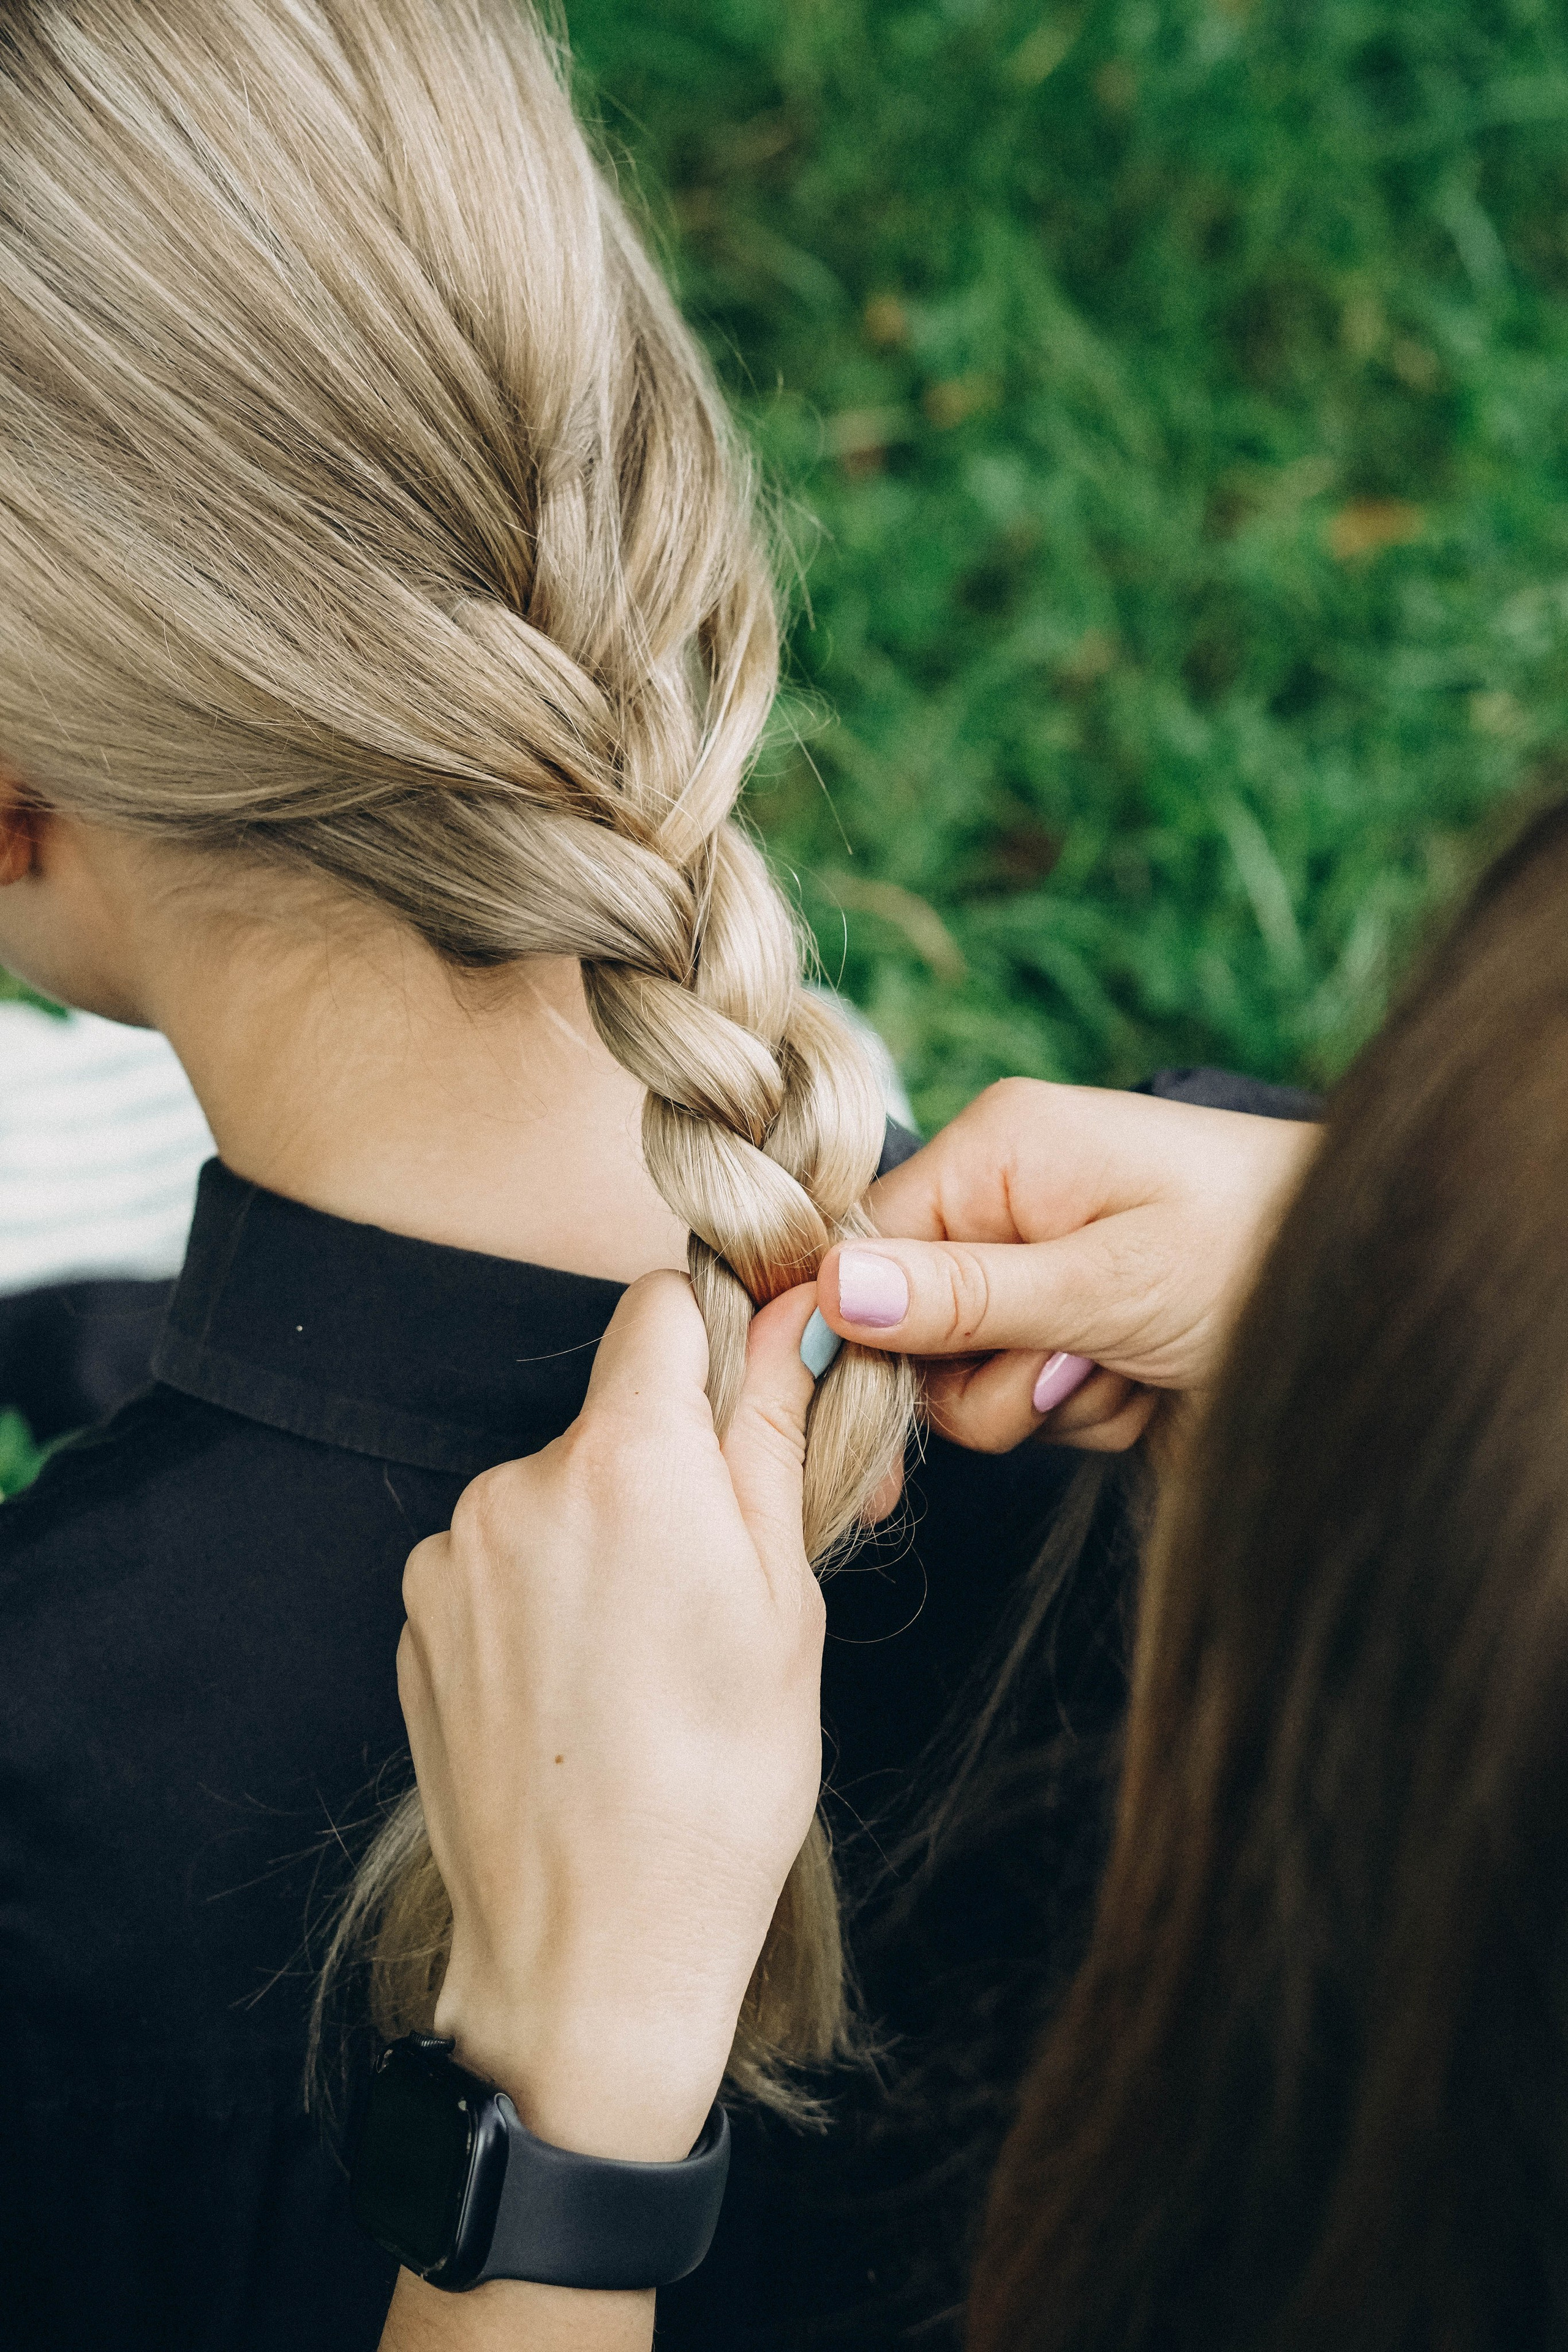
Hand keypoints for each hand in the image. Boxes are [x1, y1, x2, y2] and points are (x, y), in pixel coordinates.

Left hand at [395, 1271, 825, 2168]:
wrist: (595, 1948)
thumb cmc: (722, 1783)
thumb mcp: (786, 1599)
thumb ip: (773, 1435)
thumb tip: (790, 1317)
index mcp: (625, 1461)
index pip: (656, 1309)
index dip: (710, 1338)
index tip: (744, 1398)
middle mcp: (517, 1485)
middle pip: (610, 1417)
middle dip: (667, 1467)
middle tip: (719, 1581)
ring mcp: (453, 1558)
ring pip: (554, 1496)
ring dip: (600, 1538)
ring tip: (644, 1661)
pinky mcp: (416, 1622)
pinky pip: (496, 1566)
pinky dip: (540, 1599)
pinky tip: (581, 1691)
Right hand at [818, 1079, 1316, 1453]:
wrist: (1381, 1290)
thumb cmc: (1259, 1251)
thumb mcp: (1107, 1277)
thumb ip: (965, 1295)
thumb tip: (831, 1291)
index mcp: (997, 1151)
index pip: (861, 1250)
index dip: (860, 1337)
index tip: (870, 1420)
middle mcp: (1004, 1207)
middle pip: (908, 1332)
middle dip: (987, 1378)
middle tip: (1074, 1367)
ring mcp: (1039, 1275)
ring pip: (967, 1383)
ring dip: (1047, 1403)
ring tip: (1134, 1363)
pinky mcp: (1073, 1335)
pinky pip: (1025, 1405)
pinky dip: (1086, 1413)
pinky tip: (1151, 1383)